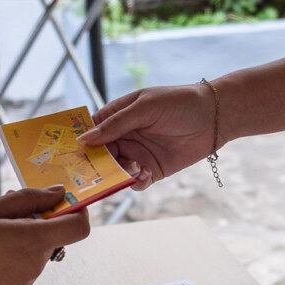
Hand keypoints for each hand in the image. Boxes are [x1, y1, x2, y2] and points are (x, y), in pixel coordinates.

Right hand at [0, 186, 89, 284]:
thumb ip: (27, 200)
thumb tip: (57, 193)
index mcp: (30, 241)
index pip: (79, 228)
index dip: (76, 212)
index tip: (61, 202)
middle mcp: (33, 266)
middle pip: (54, 238)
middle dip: (37, 223)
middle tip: (2, 216)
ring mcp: (24, 284)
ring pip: (36, 253)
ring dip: (21, 241)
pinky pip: (23, 269)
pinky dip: (11, 259)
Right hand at [78, 82, 217, 189]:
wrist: (215, 117)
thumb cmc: (179, 103)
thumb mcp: (145, 107)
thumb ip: (116, 123)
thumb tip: (85, 138)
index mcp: (118, 116)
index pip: (92, 130)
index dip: (81, 142)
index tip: (69, 155)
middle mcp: (125, 137)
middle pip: (100, 155)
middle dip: (95, 165)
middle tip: (90, 174)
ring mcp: (138, 155)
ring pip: (115, 171)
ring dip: (116, 175)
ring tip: (127, 170)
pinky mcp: (153, 170)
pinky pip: (135, 182)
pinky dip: (134, 182)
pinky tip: (143, 174)